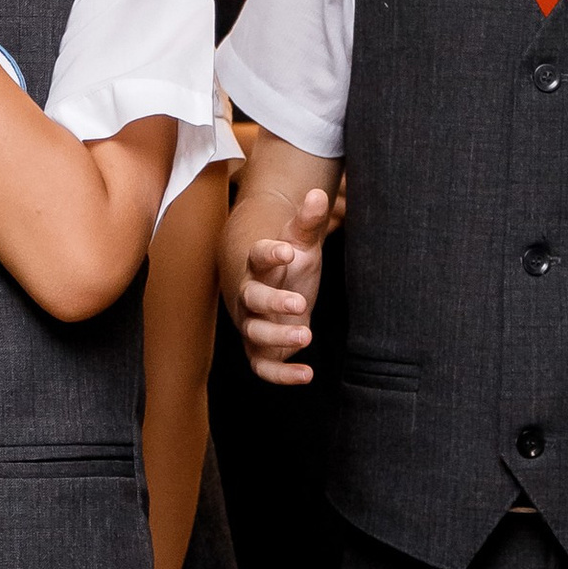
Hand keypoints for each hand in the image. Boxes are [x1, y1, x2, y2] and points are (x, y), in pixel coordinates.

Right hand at [227, 189, 333, 385]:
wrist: (271, 290)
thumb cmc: (288, 265)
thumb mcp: (301, 241)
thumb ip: (308, 221)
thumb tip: (317, 193)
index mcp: (258, 266)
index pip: (257, 257)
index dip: (269, 254)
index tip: (286, 251)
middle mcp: (249, 296)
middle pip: (251, 299)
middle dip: (272, 302)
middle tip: (299, 304)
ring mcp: (253, 324)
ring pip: (254, 333)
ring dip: (277, 336)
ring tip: (306, 334)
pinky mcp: (261, 350)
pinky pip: (263, 366)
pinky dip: (282, 374)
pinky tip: (307, 374)